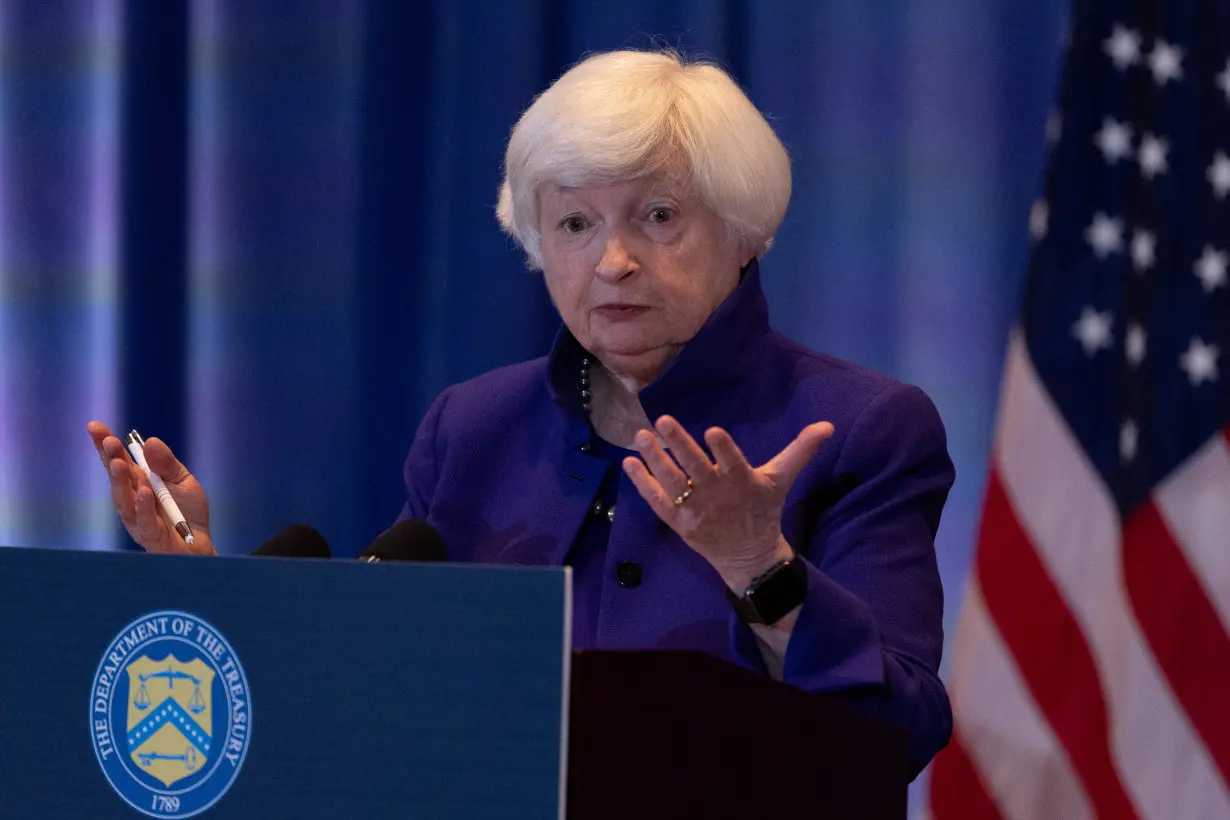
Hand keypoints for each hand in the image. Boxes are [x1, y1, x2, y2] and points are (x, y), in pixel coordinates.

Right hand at [87, 421, 215, 555]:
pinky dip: (143, 506)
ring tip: (119, 464)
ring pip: (124, 500)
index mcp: (139, 482)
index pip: (119, 460)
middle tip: (108, 442)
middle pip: (117, 478)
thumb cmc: (188, 511)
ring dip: (121, 482)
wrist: (199, 543)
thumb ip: (167, 463)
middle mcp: (132, 499)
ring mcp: (137, 519)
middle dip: (111, 459)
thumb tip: (150, 441)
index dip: (106, 445)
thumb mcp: (183, 480)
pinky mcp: (150, 536)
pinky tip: (143, 493)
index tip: (95, 426)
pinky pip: (145, 521)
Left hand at [623, 415, 833, 592]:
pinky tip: (629, 463)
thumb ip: (801, 449)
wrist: (749, 556)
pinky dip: (642, 483)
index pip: (733, 463)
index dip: (723, 449)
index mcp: (743, 482)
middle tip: (662, 421)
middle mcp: (717, 495)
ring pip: (671, 482)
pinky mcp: (678, 522)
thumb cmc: (763, 509)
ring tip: (641, 436)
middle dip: (679, 445)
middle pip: (695, 468)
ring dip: (655, 458)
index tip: (714, 431)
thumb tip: (828, 425)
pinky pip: (657, 501)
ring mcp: (695, 510)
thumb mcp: (783, 479)